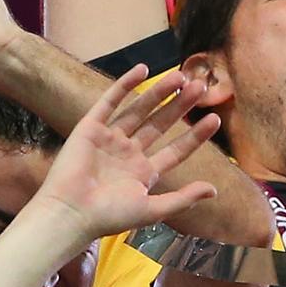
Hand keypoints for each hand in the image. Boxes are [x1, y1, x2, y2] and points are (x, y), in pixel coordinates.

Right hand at [34, 66, 220, 240]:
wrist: (71, 213)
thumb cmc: (109, 217)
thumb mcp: (152, 209)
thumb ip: (183, 199)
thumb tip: (214, 191)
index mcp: (143, 173)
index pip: (175, 150)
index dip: (195, 135)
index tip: (214, 119)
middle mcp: (128, 153)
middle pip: (160, 124)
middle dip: (180, 107)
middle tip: (201, 87)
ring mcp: (110, 139)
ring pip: (139, 110)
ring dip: (159, 93)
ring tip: (180, 76)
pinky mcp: (90, 127)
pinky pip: (110, 101)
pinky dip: (125, 84)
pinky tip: (143, 70)